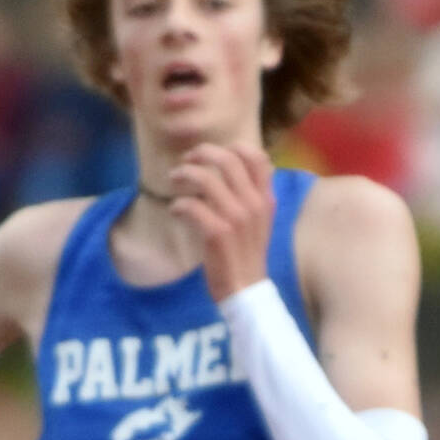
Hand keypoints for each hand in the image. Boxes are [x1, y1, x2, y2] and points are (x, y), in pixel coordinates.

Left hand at [169, 142, 274, 302]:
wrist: (246, 291)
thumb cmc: (246, 257)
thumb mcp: (258, 223)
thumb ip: (251, 198)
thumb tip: (231, 173)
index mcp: (265, 199)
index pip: (257, 157)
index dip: (233, 148)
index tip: (214, 154)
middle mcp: (253, 204)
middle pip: (228, 160)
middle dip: (202, 154)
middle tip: (186, 160)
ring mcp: (236, 218)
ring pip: (206, 179)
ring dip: (184, 174)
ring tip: (174, 180)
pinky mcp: (217, 233)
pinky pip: (191, 205)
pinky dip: (178, 204)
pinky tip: (175, 211)